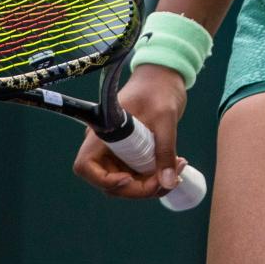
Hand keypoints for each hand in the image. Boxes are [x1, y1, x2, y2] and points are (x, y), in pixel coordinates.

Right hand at [72, 64, 188, 199]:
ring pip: (125, 182)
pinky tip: (175, 165)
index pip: (86, 166)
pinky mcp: (130, 153)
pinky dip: (154, 176)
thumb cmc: (159, 88)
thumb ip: (165, 149)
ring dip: (150, 184)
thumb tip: (168, 182)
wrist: (165, 75)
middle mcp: (105, 144)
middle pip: (110, 181)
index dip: (103, 180)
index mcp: (103, 130)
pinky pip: (136, 174)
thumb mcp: (165, 118)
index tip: (129, 179)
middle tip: (169, 178)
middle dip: (139, 188)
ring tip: (178, 168)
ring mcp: (118, 151)